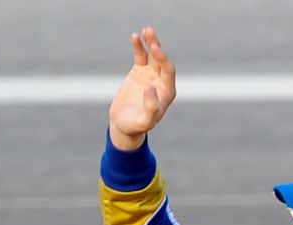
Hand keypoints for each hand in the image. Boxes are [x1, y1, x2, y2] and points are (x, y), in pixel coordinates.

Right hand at [108, 27, 176, 150]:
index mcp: (167, 92)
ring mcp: (150, 76)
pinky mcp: (139, 73)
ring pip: (153, 56)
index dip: (163, 59)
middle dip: (157, 47)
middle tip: (150, 34)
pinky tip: (135, 37)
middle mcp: (161, 82)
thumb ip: (151, 107)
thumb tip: (151, 88)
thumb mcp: (145, 121)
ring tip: (147, 30)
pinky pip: (141, 57)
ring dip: (151, 43)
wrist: (124, 124)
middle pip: (162, 60)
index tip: (155, 49)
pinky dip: (139, 47)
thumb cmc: (136, 126)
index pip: (168, 72)